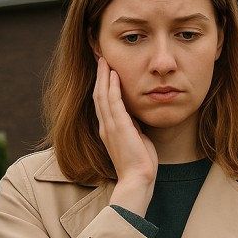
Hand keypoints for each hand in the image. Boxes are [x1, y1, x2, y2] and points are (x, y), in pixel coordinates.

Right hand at [93, 57, 156, 215]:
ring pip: (102, 95)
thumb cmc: (139, 164)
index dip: (103, 85)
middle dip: (100, 76)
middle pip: (98, 95)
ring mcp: (110, 126)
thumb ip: (132, 127)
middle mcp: (105, 126)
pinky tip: (113, 74)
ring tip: (104, 60)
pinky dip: (112, 87)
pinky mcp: (119, 127)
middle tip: (100, 58)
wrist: (137, 180)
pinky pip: (113, 102)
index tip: (105, 71)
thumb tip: (134, 117)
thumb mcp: (136, 140)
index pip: (103, 103)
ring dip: (103, 76)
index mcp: (109, 130)